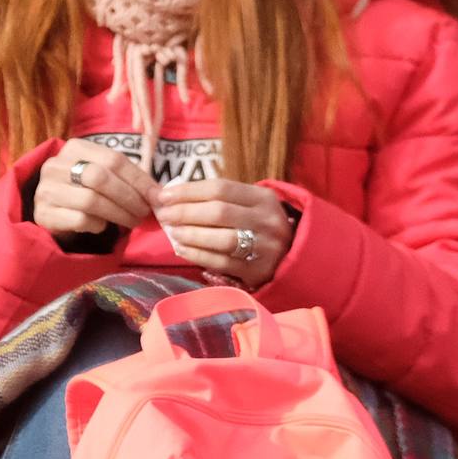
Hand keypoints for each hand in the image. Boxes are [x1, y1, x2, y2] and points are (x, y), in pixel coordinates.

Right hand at [30, 139, 158, 238]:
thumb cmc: (85, 190)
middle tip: (143, 212)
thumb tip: (159, 195)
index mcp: (75, 148)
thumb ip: (129, 180)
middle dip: (129, 197)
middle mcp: (56, 165)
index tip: (157, 197)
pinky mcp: (44, 214)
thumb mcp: (105, 177)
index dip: (139, 179)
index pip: (114, 160)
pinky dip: (98, 225)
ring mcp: (46, 189)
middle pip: (100, 178)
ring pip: (91, 200)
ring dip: (118, 214)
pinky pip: (80, 219)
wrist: (54, 211)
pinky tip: (103, 226)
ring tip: (132, 222)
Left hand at [152, 179, 295, 288]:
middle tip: (164, 214)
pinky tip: (182, 249)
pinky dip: (198, 255)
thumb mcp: (250, 204)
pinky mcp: (257, 271)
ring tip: (172, 232)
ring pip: (221, 239)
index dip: (188, 191)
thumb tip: (173, 196)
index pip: (220, 188)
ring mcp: (264, 247)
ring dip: (191, 234)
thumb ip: (219, 198)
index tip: (164, 195)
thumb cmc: (260, 225)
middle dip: (185, 212)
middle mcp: (266, 220)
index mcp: (262, 198)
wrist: (293, 257)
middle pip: (218, 212)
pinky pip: (221, 262)